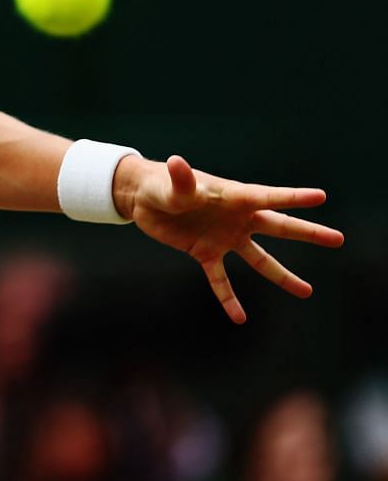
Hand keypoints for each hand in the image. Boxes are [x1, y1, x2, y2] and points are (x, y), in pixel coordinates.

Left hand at [121, 154, 343, 323]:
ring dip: (282, 276)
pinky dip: (229, 298)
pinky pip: (221, 280)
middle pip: (278, 227)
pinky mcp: (204, 253)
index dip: (293, 197)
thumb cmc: (161, 183)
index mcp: (233, 197)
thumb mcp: (172, 184)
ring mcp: (224, 237)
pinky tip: (240, 318)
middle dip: (307, 233)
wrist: (143, 198)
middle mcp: (236, 219)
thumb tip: (177, 162)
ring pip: (259, 259)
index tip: (321, 197)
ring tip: (307, 292)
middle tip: (338, 239)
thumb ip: (180, 180)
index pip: (268, 197)